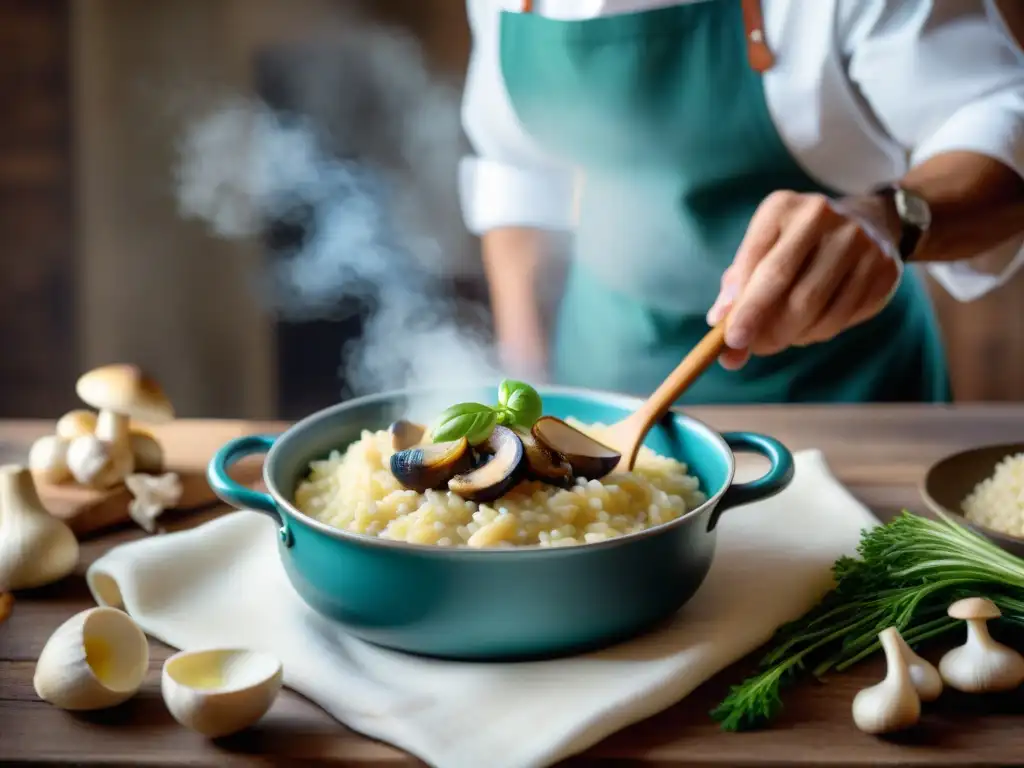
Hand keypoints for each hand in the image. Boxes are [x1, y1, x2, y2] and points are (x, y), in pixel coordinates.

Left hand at [706, 190, 902, 369]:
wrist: (866, 221)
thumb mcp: (761, 250)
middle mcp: (824, 217)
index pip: (759, 264)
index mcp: (783, 207)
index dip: (744, 307)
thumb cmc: (794, 244)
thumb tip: (718, 324)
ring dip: (793, 335)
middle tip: (754, 349)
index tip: (732, 339)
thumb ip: (736, 288)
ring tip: (780, 337)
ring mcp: (860, 242)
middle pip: (790, 289)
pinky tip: (810, 326)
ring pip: (819, 310)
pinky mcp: (884, 269)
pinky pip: (844, 317)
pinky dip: (819, 332)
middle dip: (767, 329)